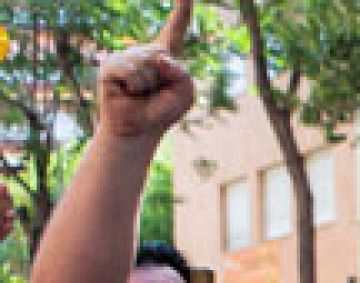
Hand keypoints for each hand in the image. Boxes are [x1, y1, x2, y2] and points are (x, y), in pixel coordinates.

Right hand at [97, 1, 194, 140]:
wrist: (138, 130)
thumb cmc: (162, 111)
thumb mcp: (185, 93)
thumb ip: (182, 73)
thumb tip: (159, 59)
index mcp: (164, 56)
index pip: (176, 29)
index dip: (182, 10)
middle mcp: (142, 52)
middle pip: (162, 53)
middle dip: (165, 78)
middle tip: (154, 92)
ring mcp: (124, 57)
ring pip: (146, 63)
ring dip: (149, 84)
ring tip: (139, 94)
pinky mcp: (109, 66)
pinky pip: (130, 71)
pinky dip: (135, 86)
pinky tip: (127, 93)